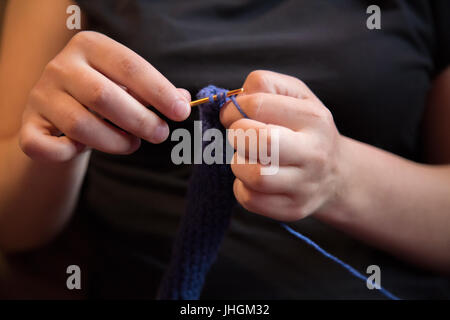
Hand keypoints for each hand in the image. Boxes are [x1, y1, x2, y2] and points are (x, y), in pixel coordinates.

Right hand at [20, 31, 190, 161]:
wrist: (59, 110)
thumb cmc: (104, 97)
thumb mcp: (129, 87)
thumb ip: (155, 92)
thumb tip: (184, 100)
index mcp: (90, 46)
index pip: (130, 66)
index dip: (159, 91)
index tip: (181, 112)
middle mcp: (61, 66)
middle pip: (104, 96)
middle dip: (140, 120)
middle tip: (159, 134)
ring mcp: (41, 95)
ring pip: (80, 126)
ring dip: (114, 142)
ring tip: (130, 144)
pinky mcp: (28, 125)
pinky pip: (43, 147)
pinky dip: (66, 155)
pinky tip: (82, 151)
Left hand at [220, 70, 343, 220]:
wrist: (335, 173)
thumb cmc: (306, 129)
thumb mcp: (296, 96)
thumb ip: (265, 85)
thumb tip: (234, 101)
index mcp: (314, 118)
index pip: (259, 105)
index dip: (234, 108)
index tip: (232, 114)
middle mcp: (314, 153)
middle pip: (262, 142)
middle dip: (237, 136)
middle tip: (238, 136)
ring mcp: (305, 185)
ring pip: (256, 176)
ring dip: (239, 164)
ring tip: (247, 157)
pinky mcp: (293, 208)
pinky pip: (251, 200)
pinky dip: (241, 187)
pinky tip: (251, 177)